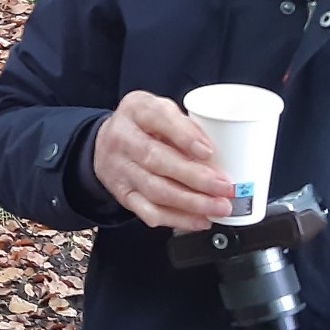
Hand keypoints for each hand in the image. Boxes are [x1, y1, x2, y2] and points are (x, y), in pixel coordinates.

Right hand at [93, 91, 234, 230]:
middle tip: (224, 187)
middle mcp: (123, 139)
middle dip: (195, 177)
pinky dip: (176, 219)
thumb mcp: (160, 109)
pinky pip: (148, 211)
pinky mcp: (122, 194)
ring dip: (191, 202)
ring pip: (155, 190)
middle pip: (157, 160)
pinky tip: (198, 220)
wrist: (104, 144)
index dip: (184, 136)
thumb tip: (215, 153)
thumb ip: (185, 125)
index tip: (208, 151)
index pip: (159, 118)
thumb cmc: (142, 125)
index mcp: (136, 109)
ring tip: (218, 207)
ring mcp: (120, 169)